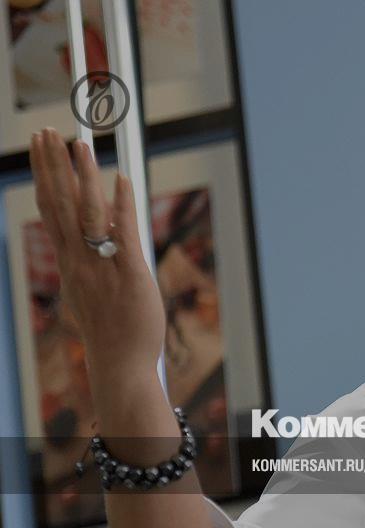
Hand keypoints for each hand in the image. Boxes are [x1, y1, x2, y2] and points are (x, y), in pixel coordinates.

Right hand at [28, 128, 165, 379]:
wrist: (120, 363)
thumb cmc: (110, 328)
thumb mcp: (91, 288)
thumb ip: (91, 258)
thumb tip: (99, 234)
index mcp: (69, 261)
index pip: (51, 209)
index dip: (44, 176)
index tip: (39, 148)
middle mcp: (79, 260)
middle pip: (60, 204)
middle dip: (53, 166)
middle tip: (45, 132)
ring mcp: (102, 266)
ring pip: (88, 213)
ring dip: (83, 177)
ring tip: (79, 144)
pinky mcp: (130, 273)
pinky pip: (123, 234)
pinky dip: (122, 206)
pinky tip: (120, 180)